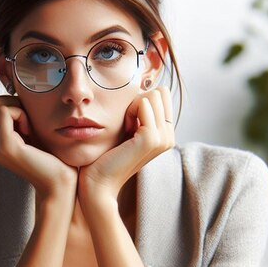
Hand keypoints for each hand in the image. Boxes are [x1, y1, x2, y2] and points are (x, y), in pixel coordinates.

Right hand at [0, 95, 77, 198]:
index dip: (8, 104)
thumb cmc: (54, 159)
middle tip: (27, 120)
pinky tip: (31, 131)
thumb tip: (17, 93)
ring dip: (15, 107)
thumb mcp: (34, 134)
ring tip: (29, 127)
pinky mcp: (6, 147)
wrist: (60, 184)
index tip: (27, 120)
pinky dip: (20, 113)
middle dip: (9, 102)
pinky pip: (5, 112)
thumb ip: (22, 119)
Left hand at [78, 86, 174, 203]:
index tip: (128, 122)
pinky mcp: (151, 139)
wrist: (98, 181)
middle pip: (159, 92)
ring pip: (152, 95)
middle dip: (139, 101)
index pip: (162, 94)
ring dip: (132, 106)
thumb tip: (146, 84)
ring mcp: (163, 138)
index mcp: (166, 134)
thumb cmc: (107, 154)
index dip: (141, 101)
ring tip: (124, 129)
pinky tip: (123, 130)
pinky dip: (129, 111)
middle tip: (125, 125)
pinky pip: (143, 103)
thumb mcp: (128, 129)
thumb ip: (141, 111)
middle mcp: (169, 136)